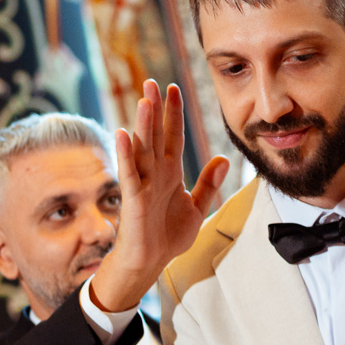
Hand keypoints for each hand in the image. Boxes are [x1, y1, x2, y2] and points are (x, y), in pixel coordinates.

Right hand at [90, 81, 228, 313]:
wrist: (150, 263)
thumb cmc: (167, 236)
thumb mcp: (196, 207)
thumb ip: (208, 184)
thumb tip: (222, 160)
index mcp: (169, 173)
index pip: (172, 136)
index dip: (174, 114)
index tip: (173, 88)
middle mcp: (155, 174)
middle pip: (155, 135)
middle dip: (155, 109)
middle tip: (153, 81)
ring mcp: (143, 185)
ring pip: (143, 149)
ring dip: (143, 124)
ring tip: (145, 100)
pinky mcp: (134, 201)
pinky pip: (130, 174)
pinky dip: (126, 155)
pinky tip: (123, 134)